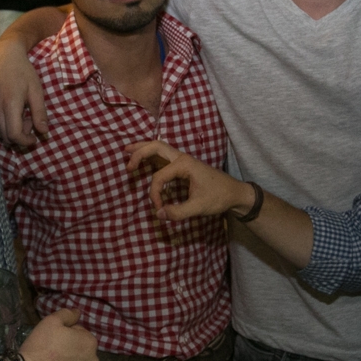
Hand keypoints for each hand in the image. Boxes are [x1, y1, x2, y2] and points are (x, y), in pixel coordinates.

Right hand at [0, 38, 46, 148]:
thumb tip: (43, 132)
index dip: (25, 141)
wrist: (3, 57)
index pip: (14, 135)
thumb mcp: (36, 91)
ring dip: (11, 131)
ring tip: (21, 115)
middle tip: (30, 121)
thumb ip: (39, 113)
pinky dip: (3, 124)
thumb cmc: (23, 72)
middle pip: (6, 137)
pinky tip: (11, 112)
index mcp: (10, 104)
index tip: (35, 138)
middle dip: (20, 136)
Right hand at [18, 308, 97, 360]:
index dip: (67, 337)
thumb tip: (78, 312)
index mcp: (89, 343)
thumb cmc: (39, 348)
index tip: (54, 342)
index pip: (82, 336)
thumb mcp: (50, 322)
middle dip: (73, 354)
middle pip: (84, 355)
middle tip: (53, 357)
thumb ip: (67, 314)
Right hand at [127, 140, 254, 221]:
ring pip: (158, 147)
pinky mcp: (183, 165)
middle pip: (155, 146)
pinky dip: (150, 154)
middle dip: (139, 153)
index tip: (159, 208)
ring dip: (142, 148)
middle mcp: (182, 157)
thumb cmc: (219, 197)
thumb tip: (158, 214)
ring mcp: (182, 159)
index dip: (154, 194)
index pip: (159, 177)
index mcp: (184, 164)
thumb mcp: (199, 207)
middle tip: (127, 165)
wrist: (234, 192)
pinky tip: (143, 159)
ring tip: (126, 150)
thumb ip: (178, 212)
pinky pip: (163, 155)